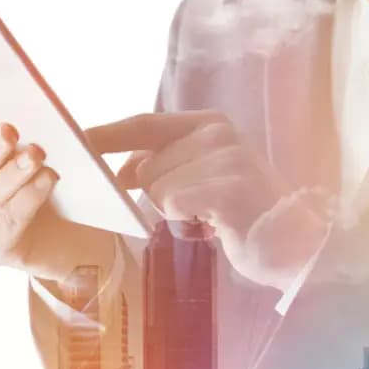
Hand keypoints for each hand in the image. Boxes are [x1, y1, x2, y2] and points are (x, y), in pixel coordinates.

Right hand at [0, 101, 114, 281]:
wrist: (86, 244)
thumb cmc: (67, 196)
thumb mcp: (56, 157)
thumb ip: (43, 136)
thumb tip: (45, 111)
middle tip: (8, 131)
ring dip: (13, 173)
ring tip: (36, 155)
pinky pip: (8, 222)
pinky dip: (28, 198)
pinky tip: (47, 179)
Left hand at [86, 111, 329, 290]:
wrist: (294, 244)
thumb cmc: (242, 215)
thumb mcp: (198, 180)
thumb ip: (163, 166)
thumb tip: (118, 171)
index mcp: (208, 123)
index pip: (142, 124)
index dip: (106, 135)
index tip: (74, 142)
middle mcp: (218, 132)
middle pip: (146, 166)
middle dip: (158, 195)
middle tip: (196, 209)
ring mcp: (227, 156)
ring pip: (158, 188)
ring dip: (176, 212)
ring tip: (210, 217)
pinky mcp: (231, 186)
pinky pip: (176, 204)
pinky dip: (187, 220)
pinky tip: (214, 224)